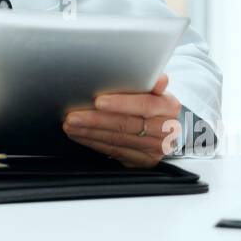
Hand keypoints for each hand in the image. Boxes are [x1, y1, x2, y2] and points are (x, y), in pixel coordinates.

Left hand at [62, 74, 182, 167]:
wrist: (166, 127)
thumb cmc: (154, 102)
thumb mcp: (155, 89)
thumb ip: (151, 82)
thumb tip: (159, 79)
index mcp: (169, 107)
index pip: (145, 105)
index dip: (121, 103)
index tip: (98, 101)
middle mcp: (165, 130)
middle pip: (126, 124)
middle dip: (96, 120)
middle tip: (73, 116)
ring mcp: (154, 149)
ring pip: (117, 139)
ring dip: (89, 132)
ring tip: (71, 125)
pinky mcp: (142, 161)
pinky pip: (114, 151)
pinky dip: (94, 142)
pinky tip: (80, 135)